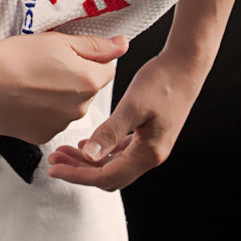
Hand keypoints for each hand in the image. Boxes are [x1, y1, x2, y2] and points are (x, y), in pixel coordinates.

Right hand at [0, 31, 127, 145]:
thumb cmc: (17, 57)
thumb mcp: (60, 41)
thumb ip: (96, 46)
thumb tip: (122, 45)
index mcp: (89, 82)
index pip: (106, 70)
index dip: (88, 60)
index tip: (67, 57)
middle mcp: (80, 108)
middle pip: (87, 92)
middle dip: (74, 82)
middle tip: (46, 69)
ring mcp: (60, 125)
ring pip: (68, 109)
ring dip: (58, 100)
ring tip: (31, 85)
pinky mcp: (41, 136)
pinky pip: (49, 123)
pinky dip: (41, 114)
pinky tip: (24, 101)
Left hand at [46, 49, 205, 189]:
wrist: (185, 64)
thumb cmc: (163, 81)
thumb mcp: (132, 106)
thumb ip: (110, 132)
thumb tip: (89, 156)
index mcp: (148, 153)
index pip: (106, 176)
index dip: (78, 176)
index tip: (56, 169)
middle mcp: (150, 155)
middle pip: (109, 176)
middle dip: (79, 170)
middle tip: (54, 160)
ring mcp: (150, 146)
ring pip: (112, 165)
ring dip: (87, 161)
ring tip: (64, 151)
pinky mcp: (147, 135)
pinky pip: (119, 153)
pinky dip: (101, 151)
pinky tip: (86, 144)